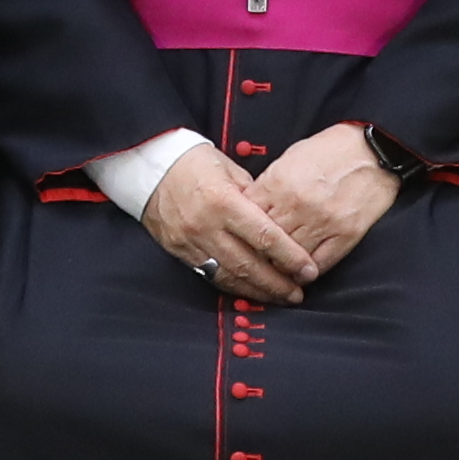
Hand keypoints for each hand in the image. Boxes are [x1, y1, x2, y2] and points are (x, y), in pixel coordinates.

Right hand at [134, 142, 318, 304]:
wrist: (150, 167)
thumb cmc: (195, 162)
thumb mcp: (231, 170)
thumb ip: (256, 197)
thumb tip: (281, 222)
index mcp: (223, 201)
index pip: (264, 237)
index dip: (290, 258)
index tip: (309, 270)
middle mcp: (207, 226)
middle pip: (249, 265)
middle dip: (277, 284)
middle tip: (298, 293)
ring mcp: (191, 243)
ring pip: (229, 277)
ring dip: (257, 291)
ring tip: (279, 297)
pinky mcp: (180, 252)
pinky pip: (210, 276)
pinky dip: (233, 286)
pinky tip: (250, 291)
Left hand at [247, 123, 405, 285]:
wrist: (373, 150)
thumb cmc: (331, 150)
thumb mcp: (290, 158)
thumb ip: (268, 185)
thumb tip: (252, 208)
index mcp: (278, 183)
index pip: (248, 219)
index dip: (242, 232)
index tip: (241, 240)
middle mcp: (297, 205)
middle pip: (265, 242)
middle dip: (258, 253)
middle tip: (254, 261)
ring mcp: (322, 222)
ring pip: (289, 258)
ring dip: (280, 267)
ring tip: (276, 271)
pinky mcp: (345, 235)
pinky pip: (319, 264)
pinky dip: (307, 272)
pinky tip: (301, 273)